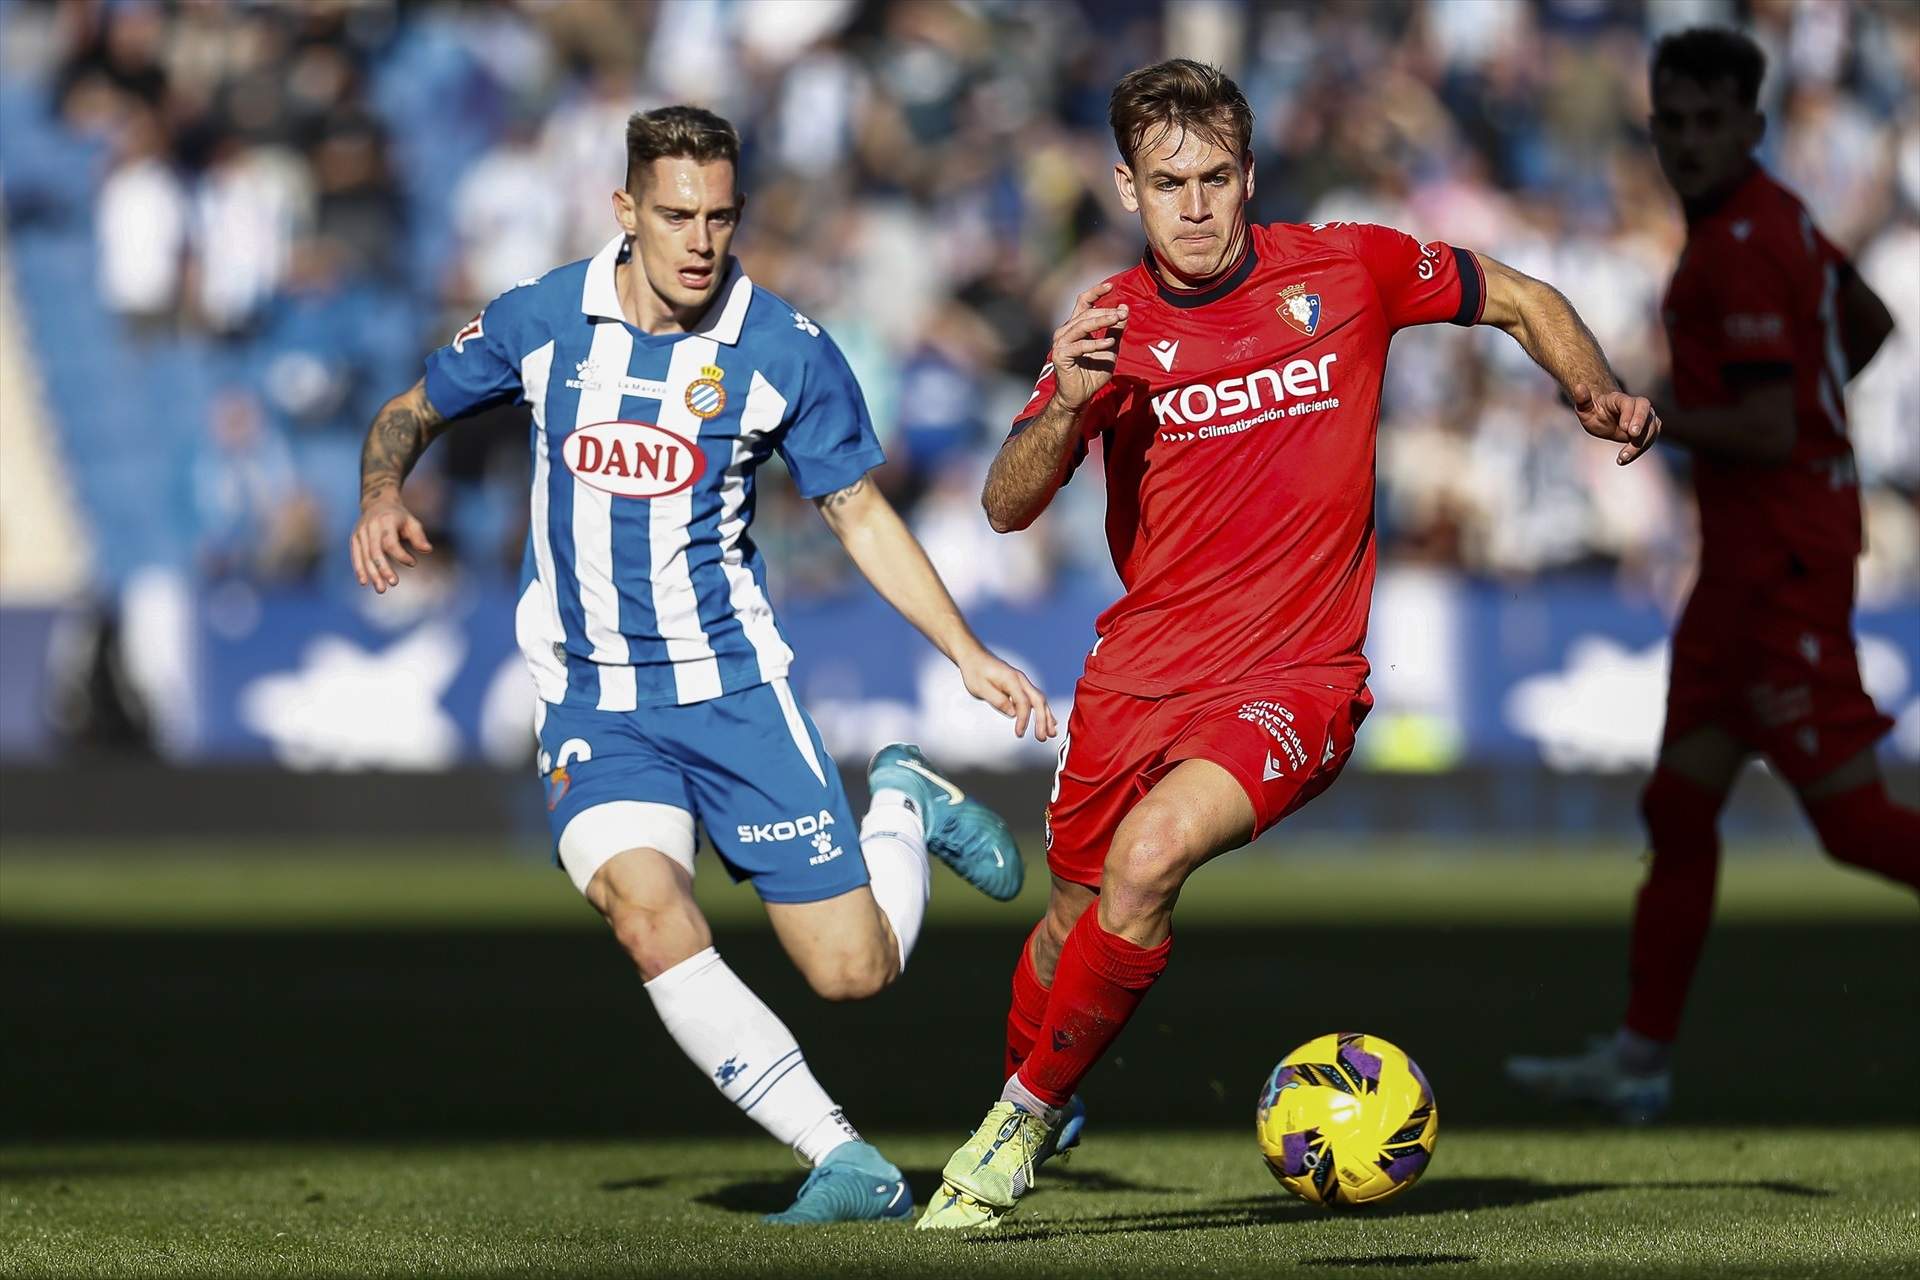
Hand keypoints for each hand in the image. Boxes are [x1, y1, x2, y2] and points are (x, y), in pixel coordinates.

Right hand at [350, 495, 432, 593]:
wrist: (377, 503)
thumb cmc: (399, 517)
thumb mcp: (412, 522)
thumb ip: (419, 537)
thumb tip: (428, 550)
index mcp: (386, 521)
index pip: (391, 542)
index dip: (401, 555)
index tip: (413, 563)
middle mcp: (370, 527)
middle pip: (376, 551)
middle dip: (384, 569)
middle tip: (394, 583)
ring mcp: (360, 532)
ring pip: (365, 556)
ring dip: (373, 574)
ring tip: (381, 589)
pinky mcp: (354, 538)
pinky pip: (356, 556)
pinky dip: (359, 569)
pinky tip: (364, 582)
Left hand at [956, 647, 1056, 741]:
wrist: (973, 657)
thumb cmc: (975, 671)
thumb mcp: (981, 688)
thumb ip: (998, 700)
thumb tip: (1013, 713)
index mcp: (1011, 679)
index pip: (1023, 702)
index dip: (1023, 719)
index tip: (1020, 733)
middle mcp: (1020, 680)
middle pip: (1038, 701)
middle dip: (1042, 720)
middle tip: (1042, 737)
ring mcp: (1022, 682)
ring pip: (1040, 699)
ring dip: (1046, 716)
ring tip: (1051, 733)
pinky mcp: (1020, 686)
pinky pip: (1035, 698)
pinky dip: (1043, 710)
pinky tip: (1048, 720)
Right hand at [1049, 281, 1128, 412]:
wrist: (1080, 396)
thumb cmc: (1093, 372)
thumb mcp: (1110, 349)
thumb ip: (1115, 330)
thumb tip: (1124, 309)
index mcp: (1075, 327)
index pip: (1083, 302)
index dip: (1095, 292)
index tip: (1111, 285)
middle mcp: (1065, 331)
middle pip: (1087, 313)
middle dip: (1106, 311)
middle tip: (1123, 313)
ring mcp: (1061, 343)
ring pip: (1082, 325)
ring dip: (1101, 321)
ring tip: (1117, 319)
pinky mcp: (1060, 355)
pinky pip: (1080, 345)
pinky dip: (1095, 343)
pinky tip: (1108, 343)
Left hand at [1572, 383, 1660, 464]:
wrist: (1605, 420)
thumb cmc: (1594, 413)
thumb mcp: (1584, 409)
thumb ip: (1582, 399)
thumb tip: (1579, 386)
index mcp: (1620, 399)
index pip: (1629, 402)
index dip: (1629, 414)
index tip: (1624, 428)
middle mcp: (1636, 405)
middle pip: (1646, 409)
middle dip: (1641, 422)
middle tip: (1632, 436)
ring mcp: (1645, 416)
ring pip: (1651, 426)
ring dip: (1640, 443)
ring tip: (1623, 456)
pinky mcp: (1649, 428)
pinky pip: (1651, 438)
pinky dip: (1640, 450)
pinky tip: (1624, 459)